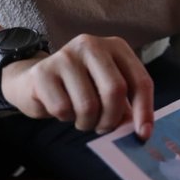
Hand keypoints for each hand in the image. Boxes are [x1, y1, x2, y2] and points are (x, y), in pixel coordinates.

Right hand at [0, 34, 153, 138]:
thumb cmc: (80, 87)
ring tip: (82, 119)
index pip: (140, 80)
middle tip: (103, 128)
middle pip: (115, 90)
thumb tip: (140, 131)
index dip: (144, 110)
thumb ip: (126, 105)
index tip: (143, 134)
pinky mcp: (43, 71)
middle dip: (112, 119)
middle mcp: (92, 45)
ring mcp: (66, 56)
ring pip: (88, 105)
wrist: (35, 81)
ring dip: (87, 123)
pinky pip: (62, 109)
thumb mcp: (107, 90)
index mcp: (116, 47)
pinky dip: (65, 117)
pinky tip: (62, 109)